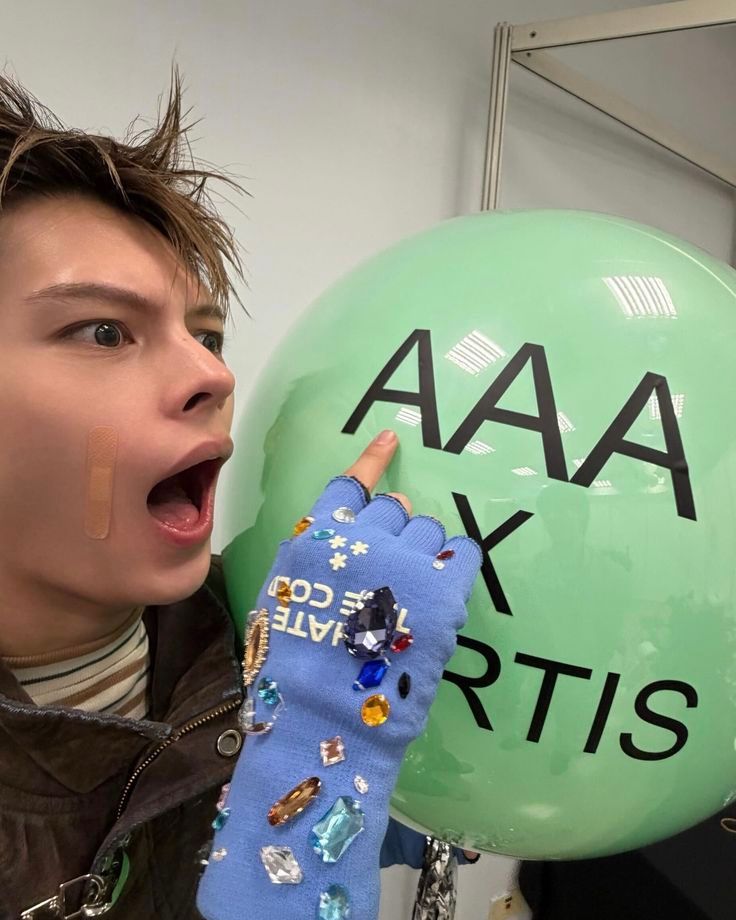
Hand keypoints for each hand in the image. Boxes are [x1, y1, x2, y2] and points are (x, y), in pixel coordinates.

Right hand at [198, 431, 481, 919]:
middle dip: (394, 527)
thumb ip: (309, 562)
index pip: (351, 482)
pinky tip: (449, 576)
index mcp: (316, 538)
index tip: (391, 439)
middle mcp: (361, 537)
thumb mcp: (278, 603)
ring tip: (413, 588)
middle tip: (393, 563)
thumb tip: (339, 542)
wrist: (322, 720)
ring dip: (423, 549)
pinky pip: (463, 551)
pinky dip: (458, 559)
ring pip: (428, 528)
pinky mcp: (442, 590)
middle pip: (393, 506)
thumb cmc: (291, 672)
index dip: (372, 461)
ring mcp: (404, 561)